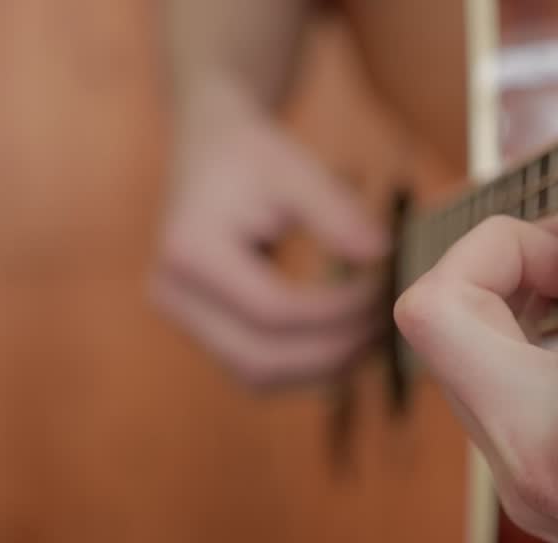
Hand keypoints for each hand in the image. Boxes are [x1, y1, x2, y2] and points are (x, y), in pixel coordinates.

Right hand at [154, 80, 385, 386]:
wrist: (208, 153)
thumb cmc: (250, 157)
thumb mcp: (294, 169)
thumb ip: (337, 211)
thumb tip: (382, 255)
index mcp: (190, 253)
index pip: (272, 310)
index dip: (336, 311)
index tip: (382, 290)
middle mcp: (174, 296)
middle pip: (260, 359)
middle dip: (332, 351)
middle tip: (383, 327)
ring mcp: (183, 320)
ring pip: (258, 376)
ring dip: (321, 368)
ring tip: (370, 338)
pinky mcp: (203, 332)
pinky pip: (256, 369)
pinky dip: (304, 365)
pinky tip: (344, 342)